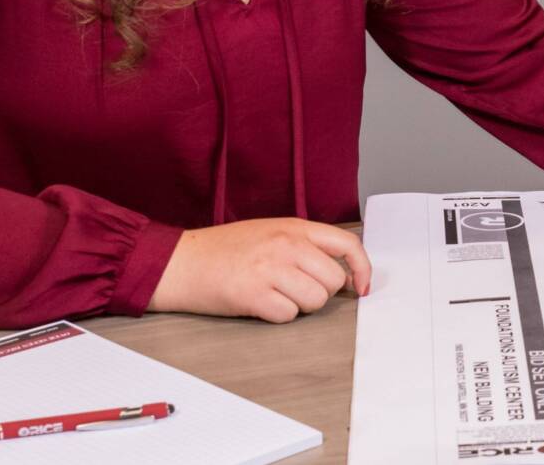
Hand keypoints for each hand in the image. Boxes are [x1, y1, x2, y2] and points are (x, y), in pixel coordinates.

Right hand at [149, 218, 371, 321]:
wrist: (180, 262)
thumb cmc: (224, 250)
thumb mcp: (270, 231)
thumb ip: (305, 245)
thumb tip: (342, 271)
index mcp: (294, 227)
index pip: (347, 245)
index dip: (362, 269)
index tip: (362, 287)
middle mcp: (286, 244)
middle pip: (333, 281)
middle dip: (320, 293)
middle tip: (295, 289)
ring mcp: (270, 269)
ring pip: (314, 302)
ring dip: (299, 306)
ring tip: (274, 294)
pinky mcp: (253, 294)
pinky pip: (288, 316)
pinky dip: (277, 316)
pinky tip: (259, 303)